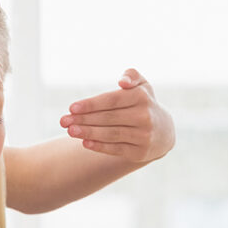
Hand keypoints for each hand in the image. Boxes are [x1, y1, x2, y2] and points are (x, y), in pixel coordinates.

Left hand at [59, 69, 174, 162]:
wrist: (163, 133)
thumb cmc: (143, 104)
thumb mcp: (142, 86)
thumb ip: (132, 75)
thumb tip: (123, 81)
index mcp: (142, 97)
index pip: (112, 100)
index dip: (91, 104)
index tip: (72, 107)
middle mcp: (144, 116)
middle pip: (108, 118)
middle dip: (84, 119)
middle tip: (63, 121)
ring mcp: (143, 135)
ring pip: (111, 134)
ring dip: (88, 133)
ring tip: (70, 131)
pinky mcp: (140, 152)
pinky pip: (116, 149)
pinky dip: (100, 146)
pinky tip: (85, 143)